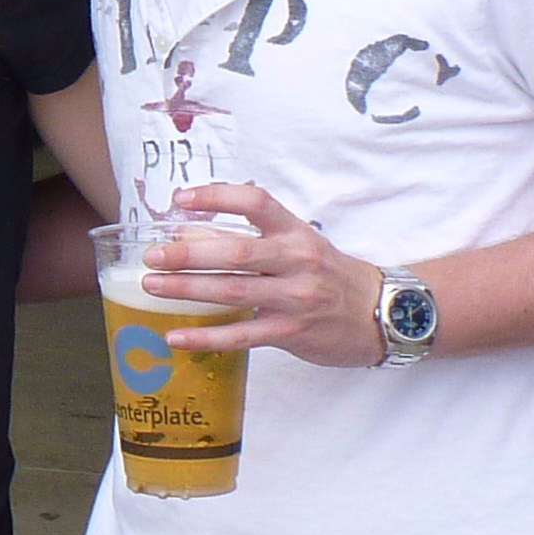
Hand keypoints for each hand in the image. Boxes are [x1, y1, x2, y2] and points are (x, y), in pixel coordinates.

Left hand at [137, 183, 384, 368]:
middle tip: (152, 255)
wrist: (381, 314)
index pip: (256, 202)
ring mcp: (295, 298)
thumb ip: (257, 236)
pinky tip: (177, 338)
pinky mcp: (291, 332)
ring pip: (233, 291)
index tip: (181, 200)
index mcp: (296, 231)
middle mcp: (297, 260)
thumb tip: (193, 230)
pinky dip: (206, 337)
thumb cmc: (331, 275)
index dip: (217, 197)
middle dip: (188, 253)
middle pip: (236, 251)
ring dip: (187, 289)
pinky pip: (242, 335)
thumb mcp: (302, 244)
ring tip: (152, 287)